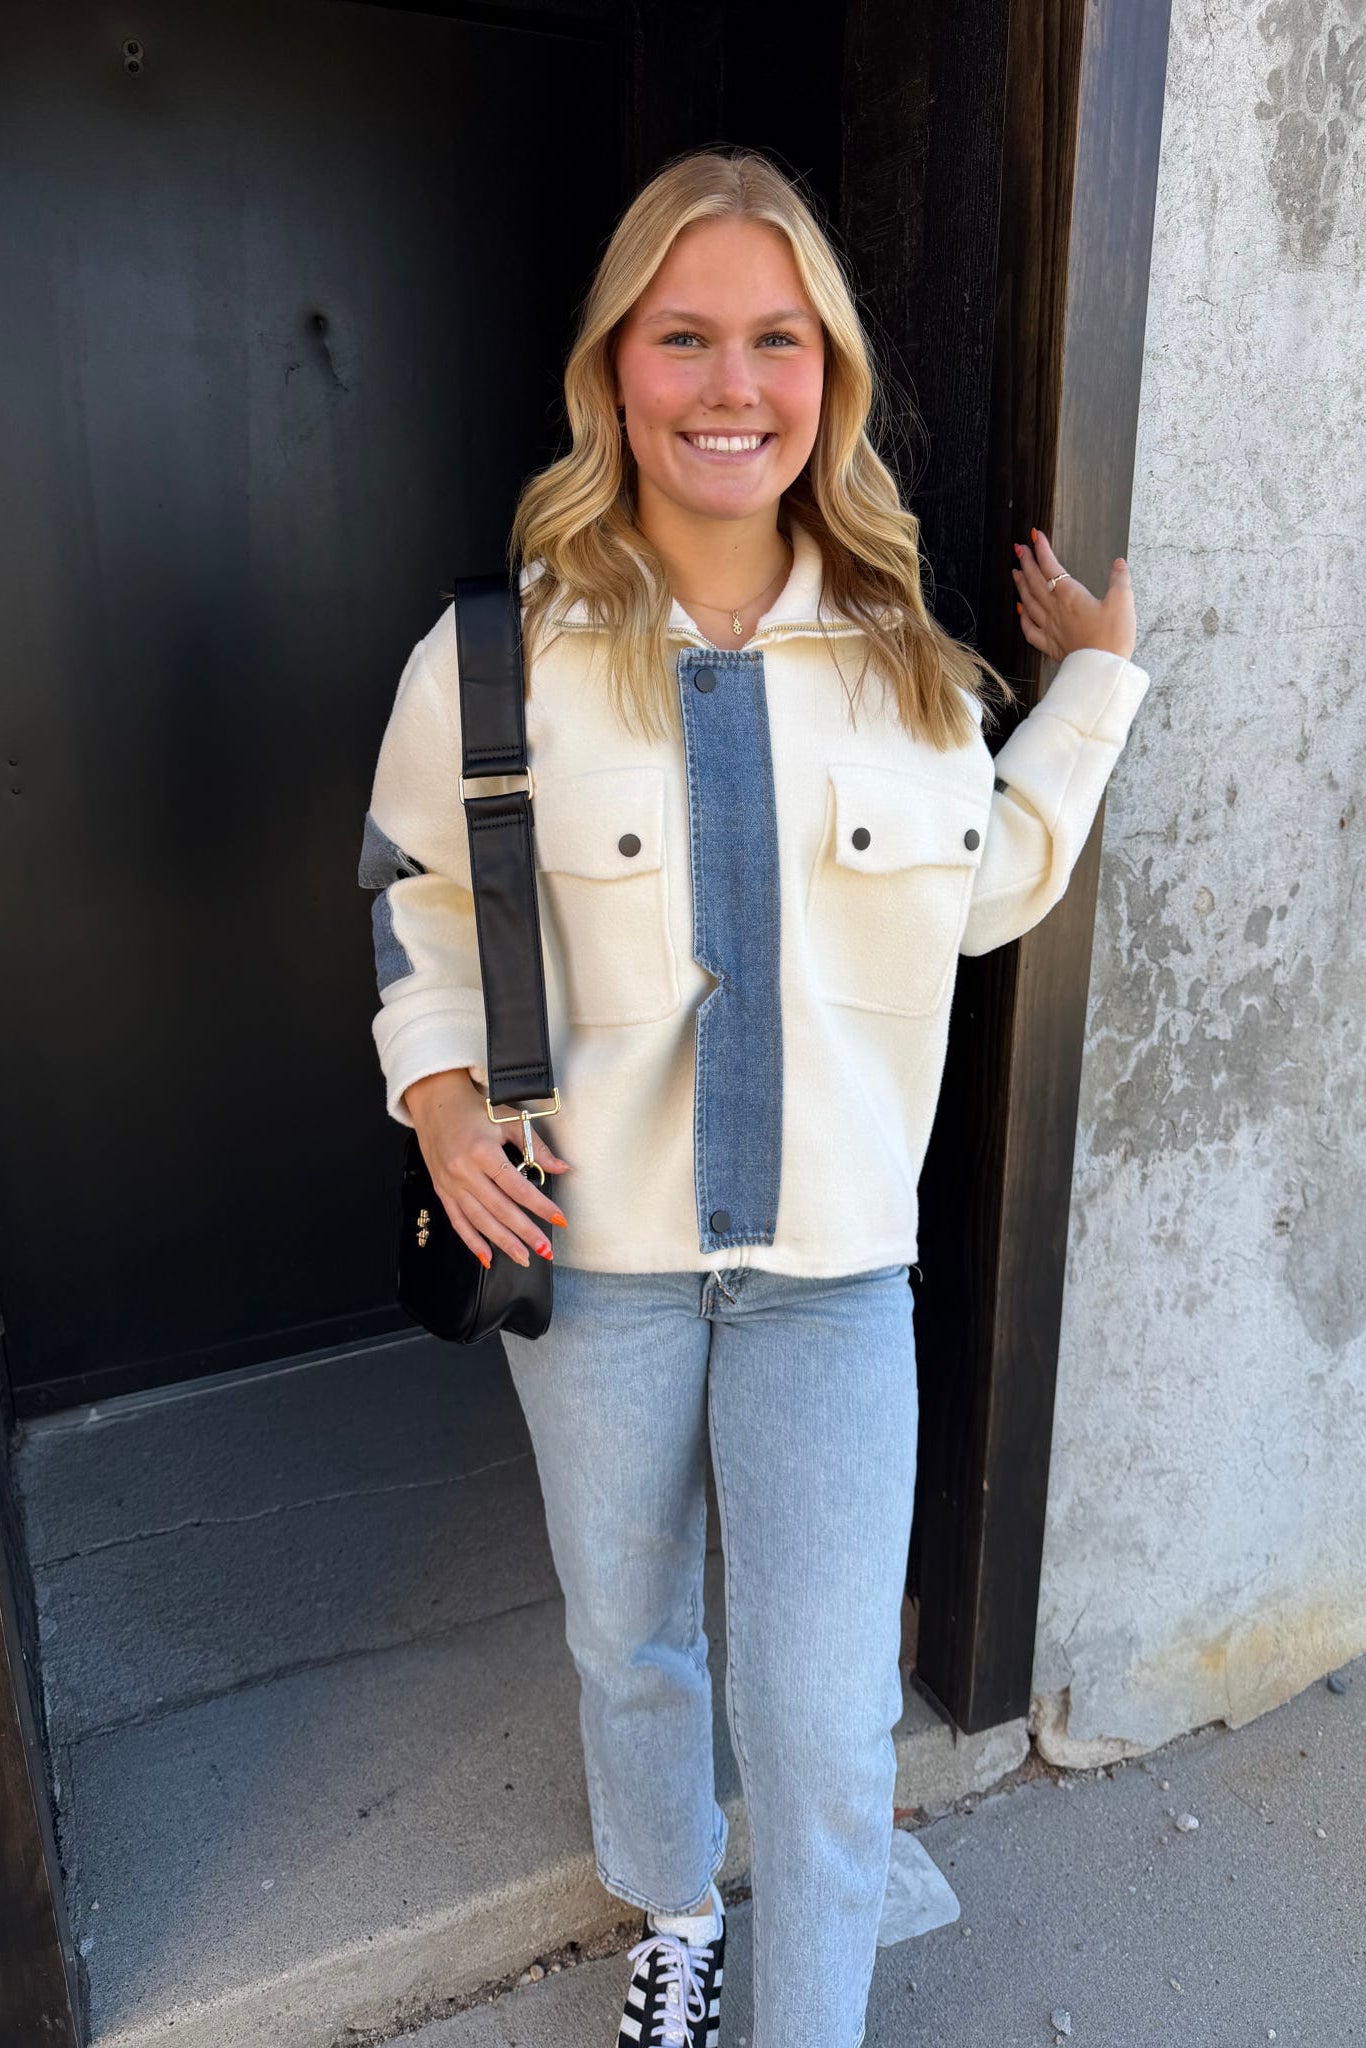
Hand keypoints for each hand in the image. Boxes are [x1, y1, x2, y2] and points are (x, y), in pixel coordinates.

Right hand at [402, 1068, 570, 1268]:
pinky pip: (458, 1221)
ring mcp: (450, 1184)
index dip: (539, 1205)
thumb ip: (536, 1147)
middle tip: (545, 1250)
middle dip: (525, 1232)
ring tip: (524, 1257)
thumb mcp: (509, 1120)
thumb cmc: (474, 1109)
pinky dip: (472, 1242)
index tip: (559, 1220)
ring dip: (503, 1242)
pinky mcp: (442, 1190)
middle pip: (499, 1209)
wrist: (435, 1101)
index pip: (517, 1187)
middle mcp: (464, 1171)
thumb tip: (562, 1168)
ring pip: (479, 1221)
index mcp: (483, 1152)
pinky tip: (487, 1257)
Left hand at [1012, 527, 1136, 661]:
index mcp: (1070, 595)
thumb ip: (1119, 580)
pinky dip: (1023, 617)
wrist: (1101, 669)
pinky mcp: (1051, 645)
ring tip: (1015, 572)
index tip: (1035, 536)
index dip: (1041, 549)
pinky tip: (1020, 611)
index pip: (1050, 566)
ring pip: (1029, 602)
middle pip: (1035, 581)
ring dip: (1021, 585)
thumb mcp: (1122, 602)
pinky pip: (1030, 629)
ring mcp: (1050, 627)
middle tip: (1019, 548)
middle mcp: (1055, 609)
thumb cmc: (1112, 638)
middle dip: (1026, 562)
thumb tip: (1119, 564)